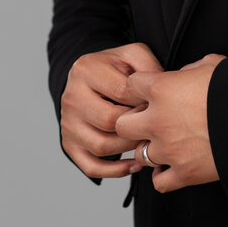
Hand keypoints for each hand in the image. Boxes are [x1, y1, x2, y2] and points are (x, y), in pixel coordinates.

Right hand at [60, 42, 161, 178]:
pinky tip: (134, 165)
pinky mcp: (69, 143)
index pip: (121, 92)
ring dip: (128, 148)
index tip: (159, 105)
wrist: (89, 77)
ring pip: (100, 146)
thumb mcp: (131, 55)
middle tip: (154, 126)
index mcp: (86, 70)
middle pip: (109, 122)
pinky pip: (90, 166)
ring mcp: (68, 123)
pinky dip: (114, 171)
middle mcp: (72, 97)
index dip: (144, 101)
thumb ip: (147, 66)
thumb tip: (159, 90)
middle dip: (137, 126)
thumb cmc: (115, 68)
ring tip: (146, 142)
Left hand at [115, 54, 225, 192]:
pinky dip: (163, 176)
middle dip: (133, 122)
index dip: (140, 87)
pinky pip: (159, 182)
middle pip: (122, 125)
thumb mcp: (212, 65)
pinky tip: (173, 167)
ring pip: (139, 155)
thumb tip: (182, 77)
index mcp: (162, 89)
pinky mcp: (184, 173)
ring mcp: (169, 150)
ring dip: (150, 149)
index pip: (130, 86)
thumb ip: (188, 70)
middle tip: (150, 120)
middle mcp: (158, 120)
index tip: (150, 91)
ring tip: (167, 144)